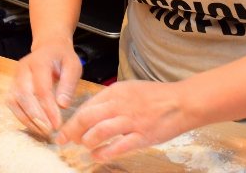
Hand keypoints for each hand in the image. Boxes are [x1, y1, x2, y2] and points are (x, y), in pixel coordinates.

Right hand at [7, 38, 82, 137]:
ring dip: (27, 119)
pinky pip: (12, 104)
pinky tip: (34, 126)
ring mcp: (15, 77)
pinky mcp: (12, 85)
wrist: (49, 47)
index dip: (48, 108)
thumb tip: (62, 106)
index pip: (41, 88)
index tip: (57, 124)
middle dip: (36, 116)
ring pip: (14, 101)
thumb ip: (68, 84)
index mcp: (39, 61)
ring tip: (42, 132)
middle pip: (23, 95)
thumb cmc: (63, 57)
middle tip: (48, 131)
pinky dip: (21, 116)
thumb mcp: (73, 66)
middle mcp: (23, 69)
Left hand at [56, 80, 188, 160]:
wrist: (182, 102)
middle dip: (72, 130)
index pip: (88, 105)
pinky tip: (97, 156)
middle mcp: (121, 105)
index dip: (73, 118)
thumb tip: (91, 112)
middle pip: (88, 117)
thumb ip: (111, 99)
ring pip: (100, 131)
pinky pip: (118, 146)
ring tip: (84, 145)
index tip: (65, 128)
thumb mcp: (130, 89)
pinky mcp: (142, 136)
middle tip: (64, 140)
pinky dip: (104, 152)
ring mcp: (132, 121)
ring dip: (87, 140)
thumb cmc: (156, 96)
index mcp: (117, 92)